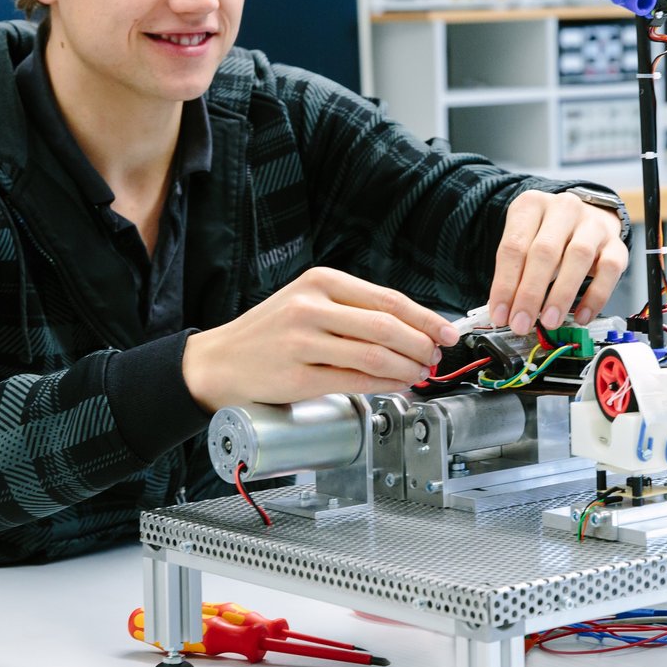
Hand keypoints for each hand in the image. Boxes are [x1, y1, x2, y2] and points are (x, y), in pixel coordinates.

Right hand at [181, 266, 459, 411]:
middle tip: (435, 357)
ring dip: (408, 367)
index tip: (447, 332)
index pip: (388, 298)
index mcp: (320, 281)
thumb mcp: (308, 302)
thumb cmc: (270, 333)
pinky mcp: (298, 377)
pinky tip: (398, 385)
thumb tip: (414, 328)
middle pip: (387, 326)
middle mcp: (311, 306)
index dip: (426, 318)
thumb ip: (354, 310)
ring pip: (375, 355)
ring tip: (420, 373)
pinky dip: (385, 385)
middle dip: (422, 345)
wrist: (219, 361)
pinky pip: (355, 381)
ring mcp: (302, 342)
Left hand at [487, 190, 627, 332]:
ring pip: (578, 257)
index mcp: (532, 205)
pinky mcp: (616, 243)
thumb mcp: (524, 242)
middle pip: (545, 251)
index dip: (505, 285)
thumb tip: (504, 311)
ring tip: (549, 321)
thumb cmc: (548, 234)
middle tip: (521, 323)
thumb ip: (514, 273)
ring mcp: (593, 224)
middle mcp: (564, 209)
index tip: (500, 315)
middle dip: (530, 293)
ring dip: (561, 295)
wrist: (587, 217)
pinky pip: (609, 270)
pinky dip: (595, 297)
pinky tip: (581, 316)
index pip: (513, 247)